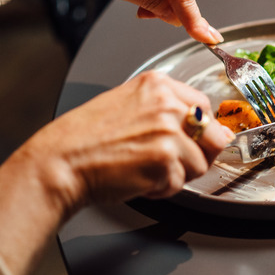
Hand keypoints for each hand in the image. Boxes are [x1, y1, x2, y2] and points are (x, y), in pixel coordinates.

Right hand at [23, 71, 233, 210]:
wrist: (60, 162)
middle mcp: (167, 104)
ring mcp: (169, 131)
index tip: (191, 140)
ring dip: (178, 174)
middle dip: (200, 154)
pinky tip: (139, 178)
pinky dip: (162, 189)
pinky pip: (180, 184)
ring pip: (200, 164)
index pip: (204, 106)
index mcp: (159, 85)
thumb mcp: (129, 104)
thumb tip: (209, 127)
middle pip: (215, 135)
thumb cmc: (86, 138)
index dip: (201, 130)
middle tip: (173, 161)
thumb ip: (167, 110)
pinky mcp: (166, 160)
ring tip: (148, 169)